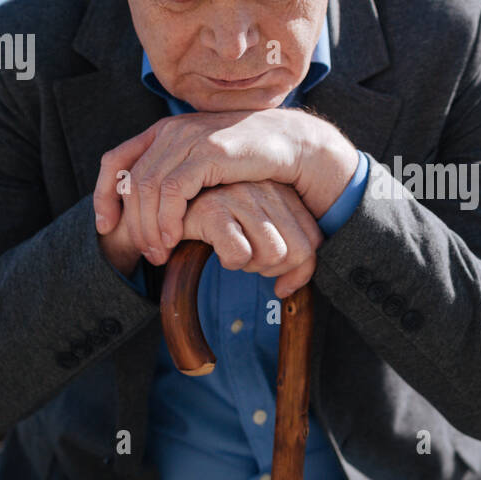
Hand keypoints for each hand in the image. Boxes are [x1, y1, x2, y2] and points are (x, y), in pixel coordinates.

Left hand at [92, 109, 356, 265]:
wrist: (292, 144)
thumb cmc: (249, 161)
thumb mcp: (204, 166)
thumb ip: (178, 177)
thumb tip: (148, 207)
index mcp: (164, 131)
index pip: (115, 160)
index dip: (103, 194)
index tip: (107, 226)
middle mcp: (171, 130)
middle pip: (130, 181)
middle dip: (132, 223)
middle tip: (145, 253)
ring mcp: (189, 138)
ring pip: (147, 187)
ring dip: (149, 226)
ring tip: (160, 253)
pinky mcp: (208, 152)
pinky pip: (172, 189)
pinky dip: (168, 218)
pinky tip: (176, 238)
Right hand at [182, 180, 322, 297]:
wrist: (167, 205)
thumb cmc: (218, 221)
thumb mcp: (259, 235)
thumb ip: (286, 259)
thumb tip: (285, 290)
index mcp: (284, 193)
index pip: (313, 242)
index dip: (296, 267)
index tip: (272, 269)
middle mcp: (268, 189)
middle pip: (296, 253)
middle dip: (270, 268)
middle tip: (245, 256)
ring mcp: (242, 197)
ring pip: (273, 255)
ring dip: (249, 265)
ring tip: (230, 249)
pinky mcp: (213, 209)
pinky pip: (240, 254)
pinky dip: (228, 261)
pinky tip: (214, 247)